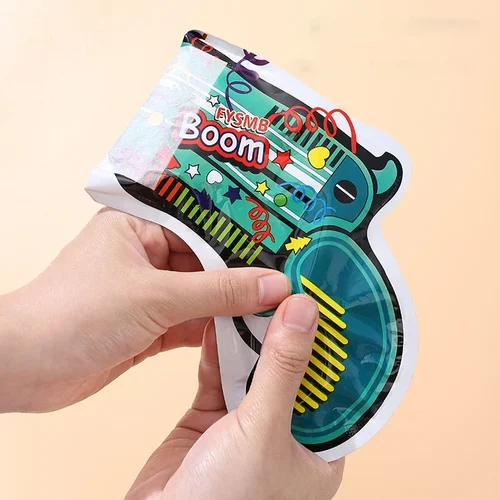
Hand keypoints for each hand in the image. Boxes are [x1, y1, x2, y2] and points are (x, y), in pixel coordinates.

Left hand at [0, 209, 289, 411]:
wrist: (24, 369)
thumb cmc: (75, 314)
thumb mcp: (156, 296)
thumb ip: (218, 292)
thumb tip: (273, 285)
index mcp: (141, 226)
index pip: (206, 223)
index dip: (245, 236)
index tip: (286, 245)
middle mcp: (147, 254)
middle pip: (209, 260)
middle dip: (245, 275)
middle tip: (291, 279)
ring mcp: (151, 292)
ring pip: (204, 294)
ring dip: (234, 305)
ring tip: (279, 307)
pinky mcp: (151, 325)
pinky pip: (194, 323)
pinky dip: (217, 330)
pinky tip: (249, 333)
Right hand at [126, 295, 344, 499]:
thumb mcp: (264, 430)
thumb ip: (283, 369)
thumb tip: (305, 310)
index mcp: (318, 448)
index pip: (336, 382)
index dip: (332, 340)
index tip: (327, 299)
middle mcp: (285, 433)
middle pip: (291, 368)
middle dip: (287, 329)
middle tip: (286, 284)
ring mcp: (246, 424)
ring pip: (253, 367)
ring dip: (250, 334)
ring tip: (253, 291)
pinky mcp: (210, 418)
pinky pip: (219, 374)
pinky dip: (218, 348)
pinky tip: (218, 317)